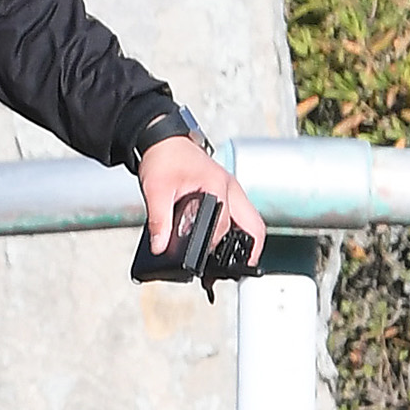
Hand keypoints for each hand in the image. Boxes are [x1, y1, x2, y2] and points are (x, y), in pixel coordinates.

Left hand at [139, 134, 263, 264]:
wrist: (163, 139)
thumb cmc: (163, 158)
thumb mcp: (155, 189)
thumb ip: (158, 220)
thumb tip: (160, 246)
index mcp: (217, 185)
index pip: (223, 224)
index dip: (213, 245)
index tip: (205, 261)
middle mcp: (231, 188)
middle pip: (254, 225)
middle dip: (251, 250)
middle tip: (239, 270)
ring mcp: (232, 189)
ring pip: (252, 221)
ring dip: (247, 241)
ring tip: (233, 262)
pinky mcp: (227, 191)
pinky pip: (242, 215)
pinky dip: (239, 230)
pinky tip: (225, 242)